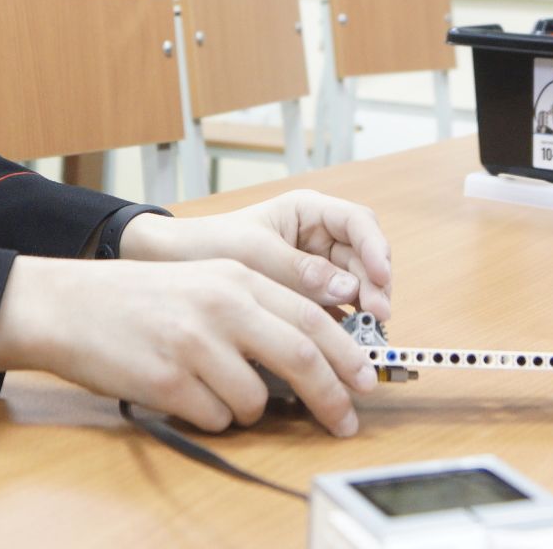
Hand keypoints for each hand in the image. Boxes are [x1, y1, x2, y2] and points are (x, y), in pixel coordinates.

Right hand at [0, 256, 376, 435]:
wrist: (69, 304)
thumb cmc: (137, 297)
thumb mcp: (203, 282)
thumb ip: (255, 309)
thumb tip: (310, 358)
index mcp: (236, 276)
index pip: (312, 318)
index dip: (347, 356)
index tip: (365, 383)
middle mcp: (222, 306)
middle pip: (303, 360)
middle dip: (331, 398)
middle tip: (343, 421)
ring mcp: (197, 345)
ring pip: (257, 401)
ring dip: (246, 407)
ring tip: (211, 385)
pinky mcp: (171, 382)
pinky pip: (216, 418)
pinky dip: (208, 414)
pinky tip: (181, 391)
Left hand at [120, 191, 392, 322]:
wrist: (171, 264)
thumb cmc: (208, 243)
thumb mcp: (253, 253)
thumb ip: (300, 270)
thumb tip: (347, 288)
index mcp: (307, 211)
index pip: (358, 222)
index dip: (375, 248)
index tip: (380, 276)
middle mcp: (318, 237)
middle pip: (364, 257)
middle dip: (375, 284)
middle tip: (378, 315)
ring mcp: (315, 267)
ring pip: (356, 285)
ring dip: (365, 307)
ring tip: (366, 334)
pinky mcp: (306, 297)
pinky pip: (336, 307)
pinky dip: (344, 323)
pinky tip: (345, 342)